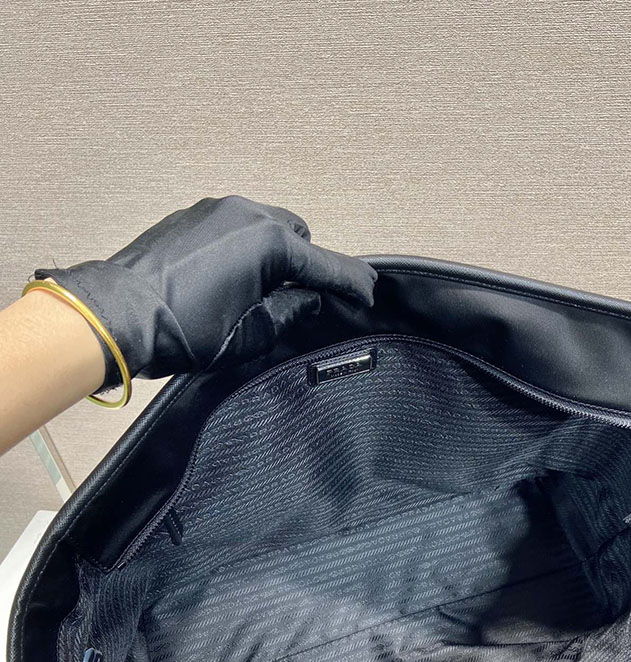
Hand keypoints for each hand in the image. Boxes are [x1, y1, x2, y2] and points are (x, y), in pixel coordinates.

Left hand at [35, 196, 376, 385]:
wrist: (116, 314)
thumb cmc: (182, 331)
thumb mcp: (248, 335)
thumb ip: (288, 315)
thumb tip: (307, 302)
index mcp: (269, 243)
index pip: (325, 265)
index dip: (350, 284)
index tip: (368, 296)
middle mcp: (247, 214)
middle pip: (298, 238)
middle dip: (305, 267)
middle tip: (302, 301)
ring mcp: (215, 210)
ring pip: (265, 228)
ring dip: (273, 256)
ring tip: (262, 292)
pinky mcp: (190, 215)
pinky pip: (234, 228)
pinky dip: (243, 249)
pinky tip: (229, 280)